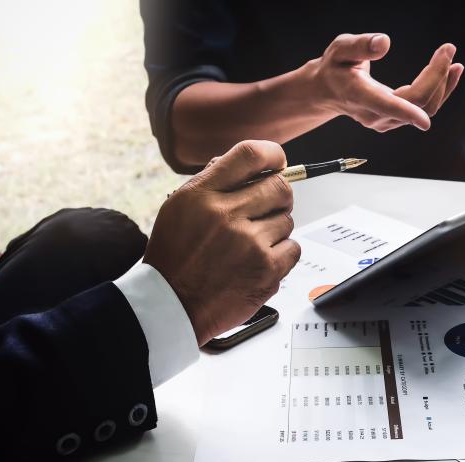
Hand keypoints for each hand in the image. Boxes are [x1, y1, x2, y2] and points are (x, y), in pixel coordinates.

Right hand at [144, 140, 300, 344]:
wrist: (171, 304)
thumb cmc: (175, 257)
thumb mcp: (179, 207)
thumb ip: (214, 183)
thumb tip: (251, 167)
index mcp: (202, 195)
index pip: (249, 155)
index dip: (272, 155)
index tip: (278, 162)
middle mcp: (226, 215)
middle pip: (279, 187)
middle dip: (278, 196)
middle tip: (267, 208)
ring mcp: (249, 243)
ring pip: (287, 220)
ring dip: (275, 229)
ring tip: (250, 245)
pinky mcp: (266, 270)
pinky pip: (293, 248)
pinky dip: (281, 254)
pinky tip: (258, 261)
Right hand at [309, 33, 463, 132]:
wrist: (329, 91)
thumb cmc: (335, 67)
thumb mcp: (341, 49)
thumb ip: (361, 45)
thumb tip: (384, 42)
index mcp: (361, 95)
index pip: (387, 106)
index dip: (407, 113)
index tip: (424, 119)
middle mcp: (375, 114)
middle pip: (416, 103)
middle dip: (437, 77)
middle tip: (448, 49)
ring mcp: (386, 121)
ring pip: (424, 108)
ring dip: (443, 85)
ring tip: (453, 61)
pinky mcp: (396, 120)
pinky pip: (424, 108)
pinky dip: (439, 90)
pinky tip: (449, 73)